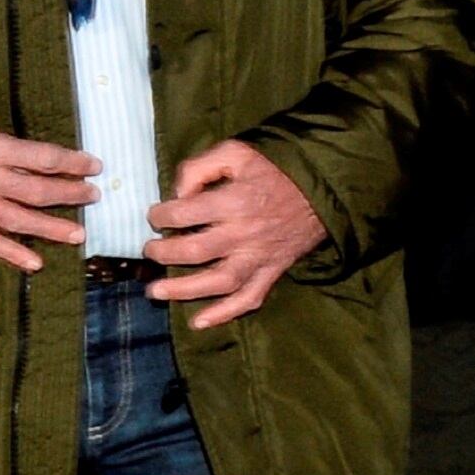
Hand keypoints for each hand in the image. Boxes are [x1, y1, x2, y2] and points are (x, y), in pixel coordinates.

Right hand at [0, 103, 96, 270]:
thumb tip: (7, 146)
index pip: (43, 158)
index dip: (72, 162)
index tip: (93, 165)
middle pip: (38, 191)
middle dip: (71, 194)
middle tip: (92, 196)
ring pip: (20, 220)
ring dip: (52, 228)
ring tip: (78, 234)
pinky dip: (11, 254)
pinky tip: (34, 263)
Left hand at [144, 139, 325, 327]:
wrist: (325, 187)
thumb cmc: (276, 168)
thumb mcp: (236, 152)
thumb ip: (200, 167)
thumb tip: (176, 193)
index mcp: (235, 201)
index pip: (184, 214)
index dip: (160, 216)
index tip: (155, 216)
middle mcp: (245, 233)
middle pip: (195, 251)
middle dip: (163, 253)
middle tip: (149, 251)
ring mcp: (261, 256)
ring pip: (219, 281)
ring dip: (183, 290)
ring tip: (155, 292)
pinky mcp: (274, 270)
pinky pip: (250, 298)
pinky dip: (225, 313)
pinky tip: (199, 322)